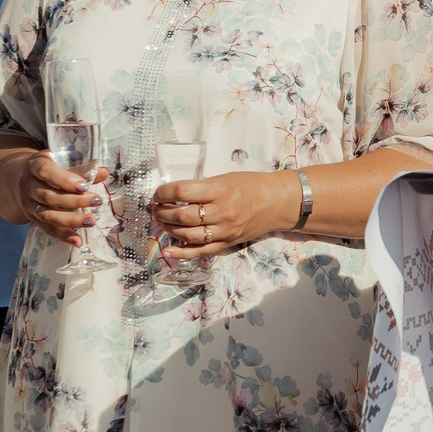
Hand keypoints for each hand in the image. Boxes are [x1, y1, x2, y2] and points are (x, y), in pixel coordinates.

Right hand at [13, 152, 105, 245]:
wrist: (19, 180)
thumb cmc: (47, 168)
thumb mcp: (59, 162)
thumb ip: (80, 168)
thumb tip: (104, 172)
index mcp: (34, 166)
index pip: (45, 172)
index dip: (64, 180)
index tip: (84, 185)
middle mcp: (28, 186)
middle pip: (49, 196)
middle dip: (75, 200)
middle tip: (97, 201)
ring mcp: (29, 205)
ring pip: (48, 215)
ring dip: (71, 220)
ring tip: (91, 221)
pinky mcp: (33, 219)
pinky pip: (48, 229)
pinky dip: (64, 236)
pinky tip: (78, 241)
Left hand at [153, 169, 301, 258]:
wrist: (277, 202)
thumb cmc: (251, 185)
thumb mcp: (225, 179)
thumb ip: (203, 188)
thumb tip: (175, 195)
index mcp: (220, 191)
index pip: (183, 192)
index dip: (164, 192)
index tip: (158, 193)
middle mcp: (222, 212)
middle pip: (182, 215)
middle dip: (162, 211)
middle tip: (155, 207)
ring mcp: (224, 230)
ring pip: (188, 234)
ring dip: (169, 228)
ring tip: (162, 221)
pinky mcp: (227, 243)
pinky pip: (201, 251)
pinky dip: (182, 253)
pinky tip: (167, 250)